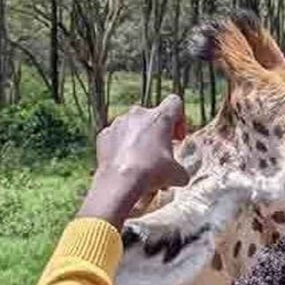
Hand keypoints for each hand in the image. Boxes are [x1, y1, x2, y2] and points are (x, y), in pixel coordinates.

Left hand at [78, 96, 189, 229]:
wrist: (120, 182)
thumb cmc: (152, 173)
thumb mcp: (177, 175)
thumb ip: (180, 170)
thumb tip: (180, 176)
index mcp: (160, 117)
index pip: (175, 102)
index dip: (180, 119)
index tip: (177, 138)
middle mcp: (138, 113)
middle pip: (152, 115)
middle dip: (156, 132)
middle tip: (159, 153)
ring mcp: (118, 122)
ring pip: (132, 126)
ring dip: (138, 140)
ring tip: (140, 162)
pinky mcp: (104, 135)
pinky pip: (115, 137)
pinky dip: (120, 148)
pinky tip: (123, 164)